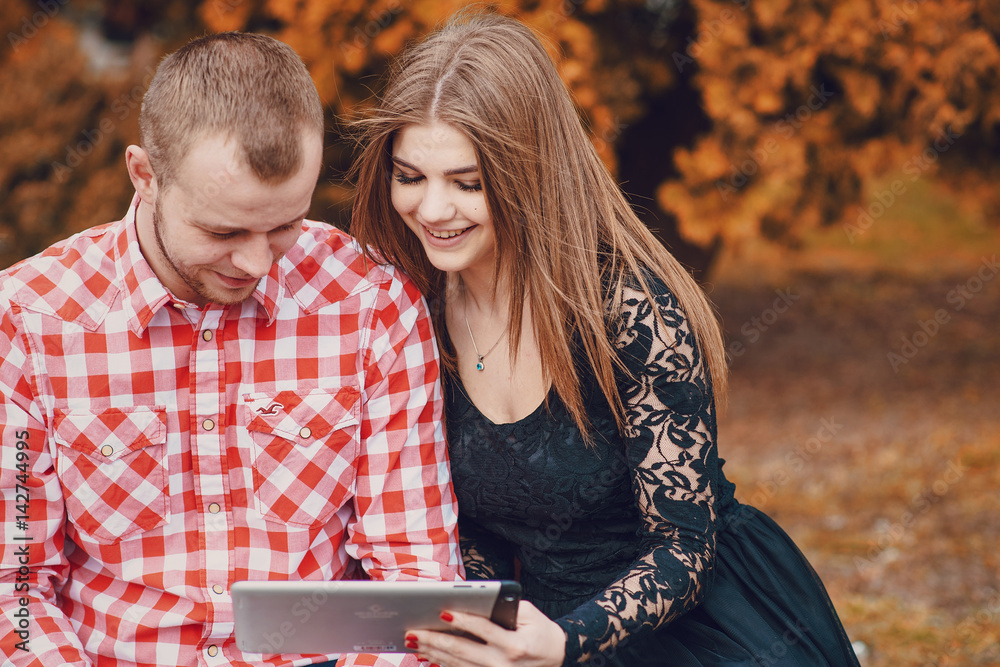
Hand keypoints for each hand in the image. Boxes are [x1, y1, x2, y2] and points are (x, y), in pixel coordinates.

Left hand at [407, 600, 565, 666]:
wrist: (557, 658)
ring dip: (433, 653)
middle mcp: (502, 664)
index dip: (462, 620)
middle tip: (413, 630)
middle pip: (462, 650)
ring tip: (414, 641)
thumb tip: (473, 602)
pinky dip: (443, 664)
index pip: (483, 629)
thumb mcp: (530, 614)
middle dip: (435, 640)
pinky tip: (428, 656)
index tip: (442, 612)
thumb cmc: (540, 632)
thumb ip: (504, 607)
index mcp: (514, 645)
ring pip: (457, 665)